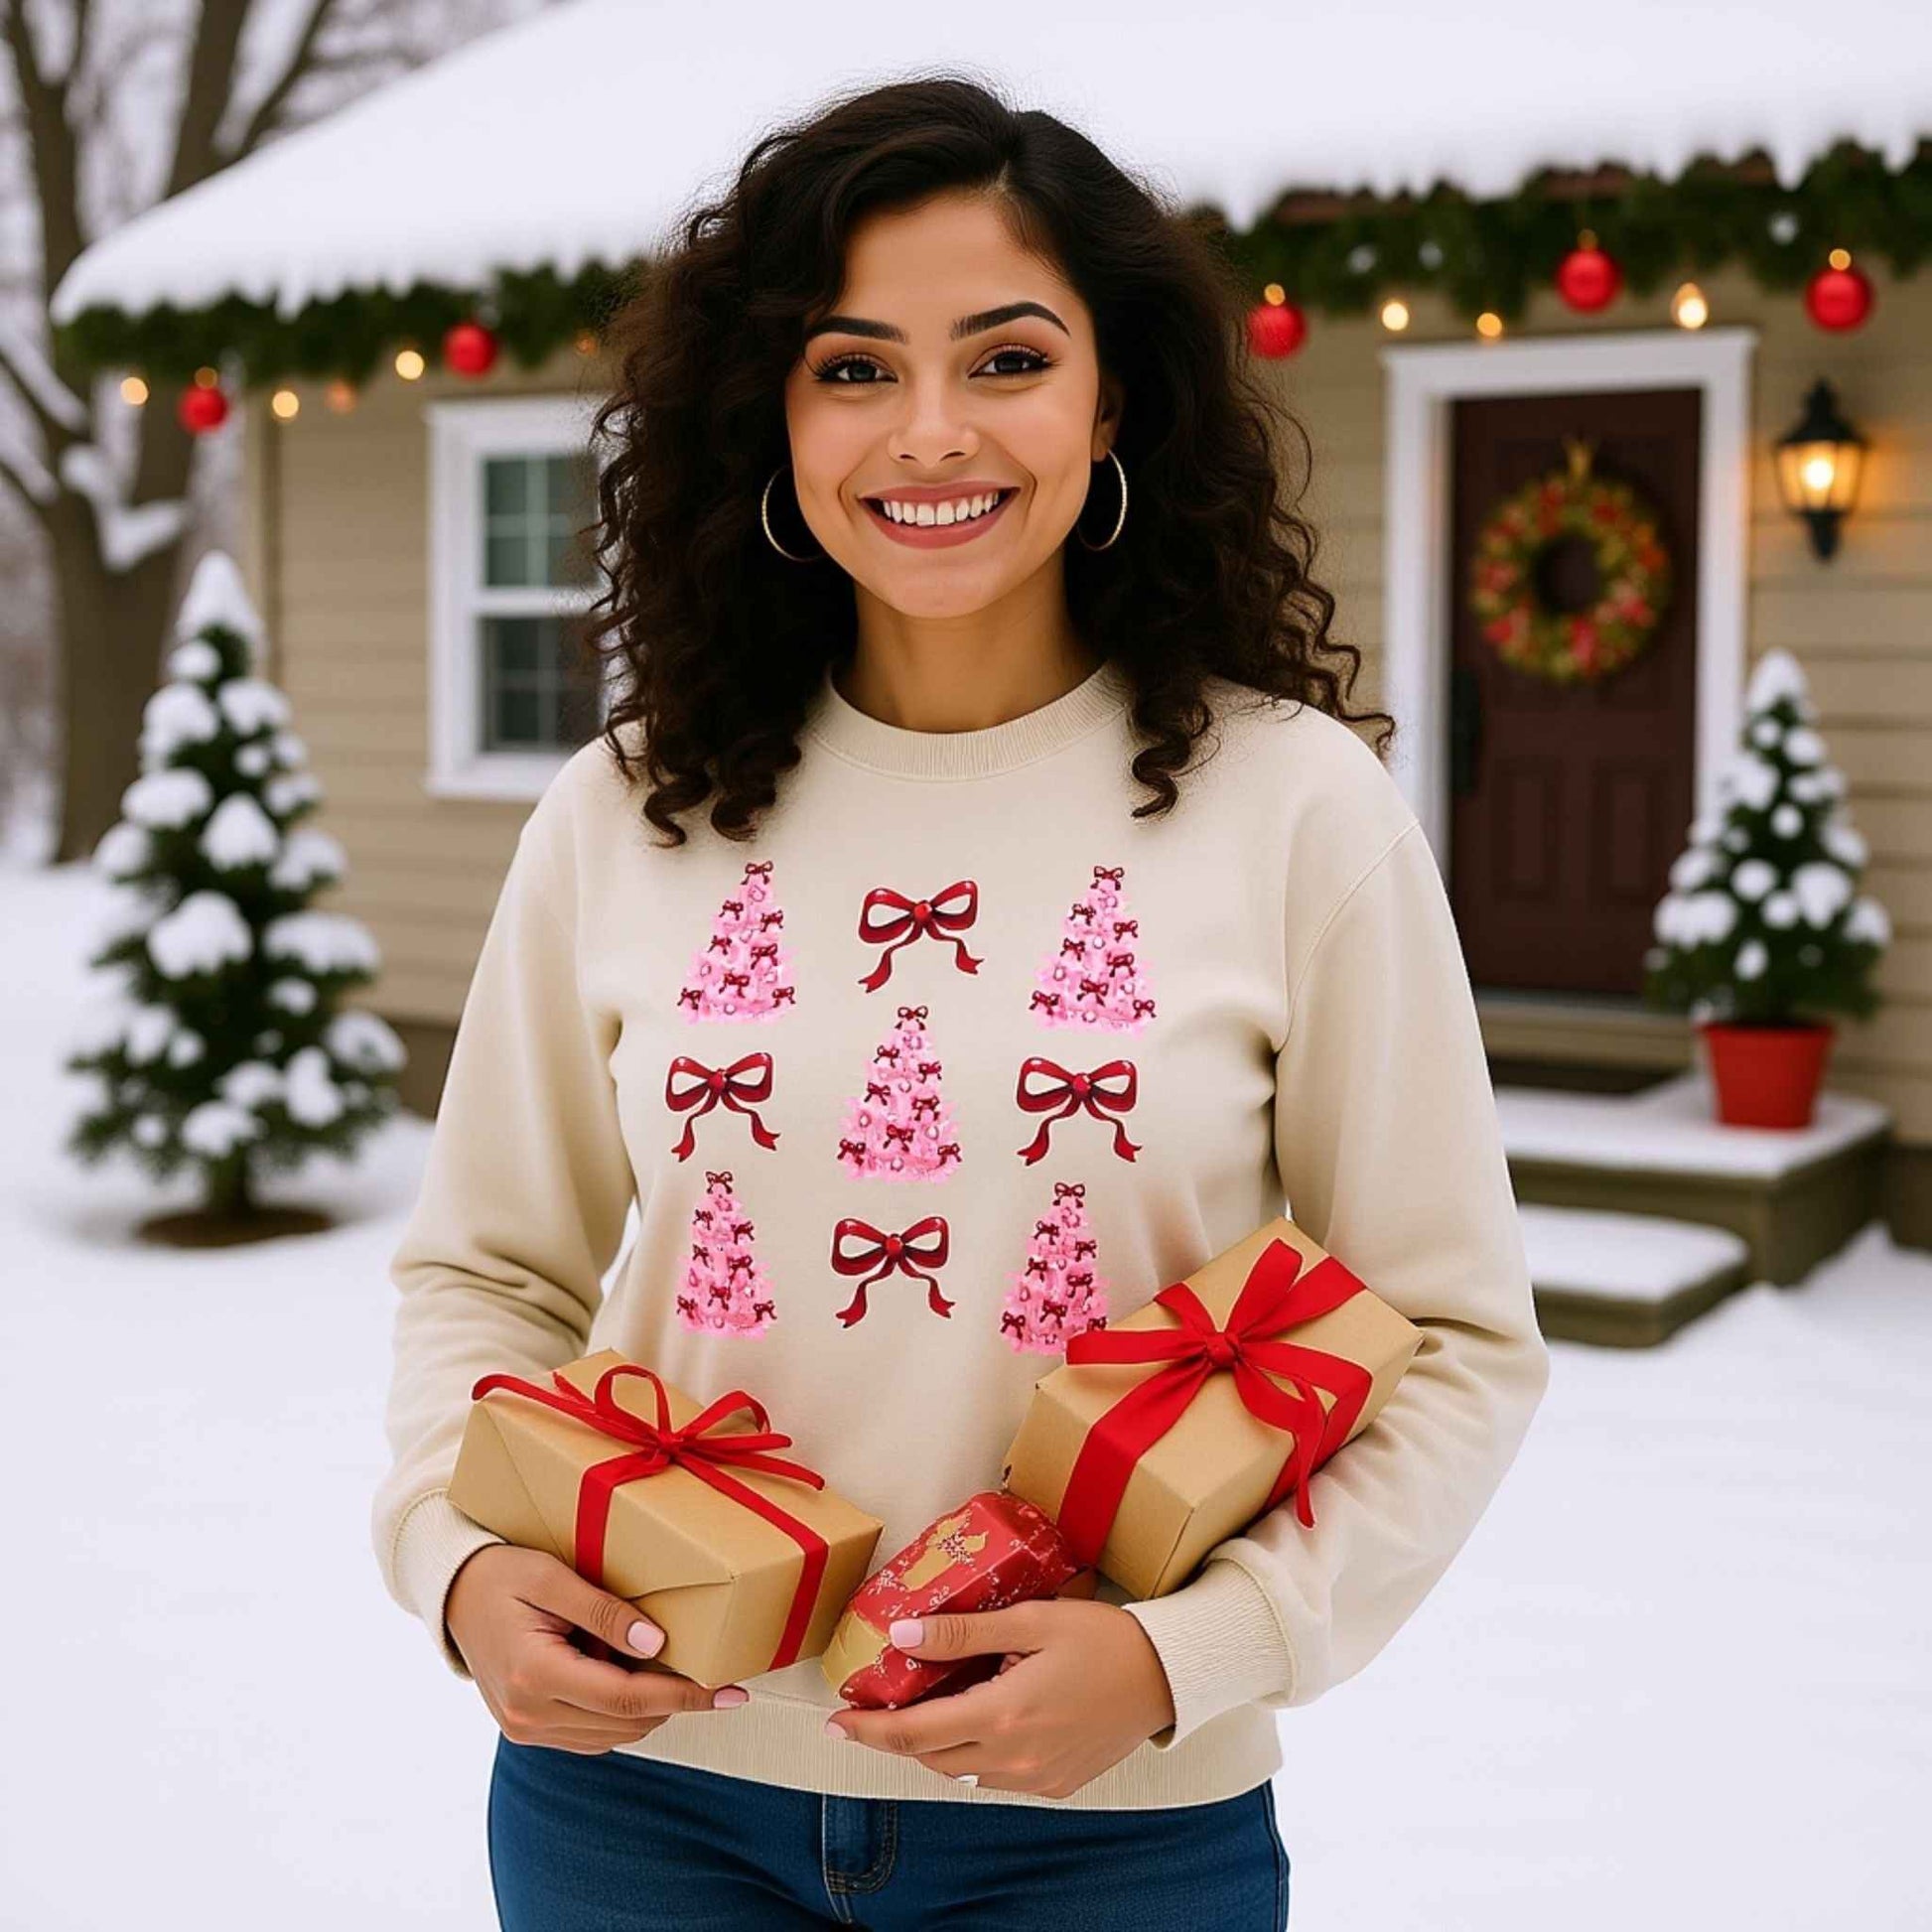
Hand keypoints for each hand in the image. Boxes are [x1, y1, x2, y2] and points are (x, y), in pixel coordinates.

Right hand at [445, 1544, 750, 1754]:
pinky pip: (590, 1733)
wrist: (454, 1593)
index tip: (732, 1692)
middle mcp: (528, 1714)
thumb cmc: (503, 1574)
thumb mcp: (553, 1577)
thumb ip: (604, 1613)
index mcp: (535, 1675)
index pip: (627, 1699)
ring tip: (659, 1659)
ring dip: (647, 1706)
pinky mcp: (527, 1729)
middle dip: (675, 1700)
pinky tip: (624, 1670)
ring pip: (612, 1735)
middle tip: (711, 1667)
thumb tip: (657, 1642)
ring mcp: (525, 1728)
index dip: (685, 1696)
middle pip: (626, 1723)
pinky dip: (619, 1710)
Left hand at [823, 1596, 1177, 1799]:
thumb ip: (963, 1632)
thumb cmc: (1103, 1639)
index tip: (835, 1722)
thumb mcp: (1031, 1621)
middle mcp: (1014, 1758)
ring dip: (933, 1745)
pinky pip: (995, 1778)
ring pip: (960, 1772)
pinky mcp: (1055, 1785)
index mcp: (1003, 1715)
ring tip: (921, 1710)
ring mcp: (1035, 1778)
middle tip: (866, 1713)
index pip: (913, 1734)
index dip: (867, 1730)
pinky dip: (971, 1755)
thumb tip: (902, 1634)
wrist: (1168, 1676)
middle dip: (891, 1738)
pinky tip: (975, 1723)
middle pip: (929, 1757)